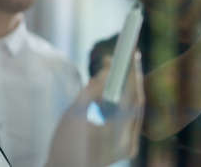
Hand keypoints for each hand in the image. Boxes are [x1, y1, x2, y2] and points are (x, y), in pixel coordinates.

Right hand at [45, 52, 143, 166]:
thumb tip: (107, 68)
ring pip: (134, 109)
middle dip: (133, 78)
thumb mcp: (74, 113)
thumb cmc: (64, 145)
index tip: (129, 54)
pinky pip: (128, 117)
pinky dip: (124, 100)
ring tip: (123, 67)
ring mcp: (128, 146)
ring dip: (129, 87)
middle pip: (137, 103)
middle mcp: (130, 143)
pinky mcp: (123, 146)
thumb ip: (92, 90)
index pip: (133, 98)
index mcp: (119, 137)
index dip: (132, 74)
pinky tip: (118, 86)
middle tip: (129, 56)